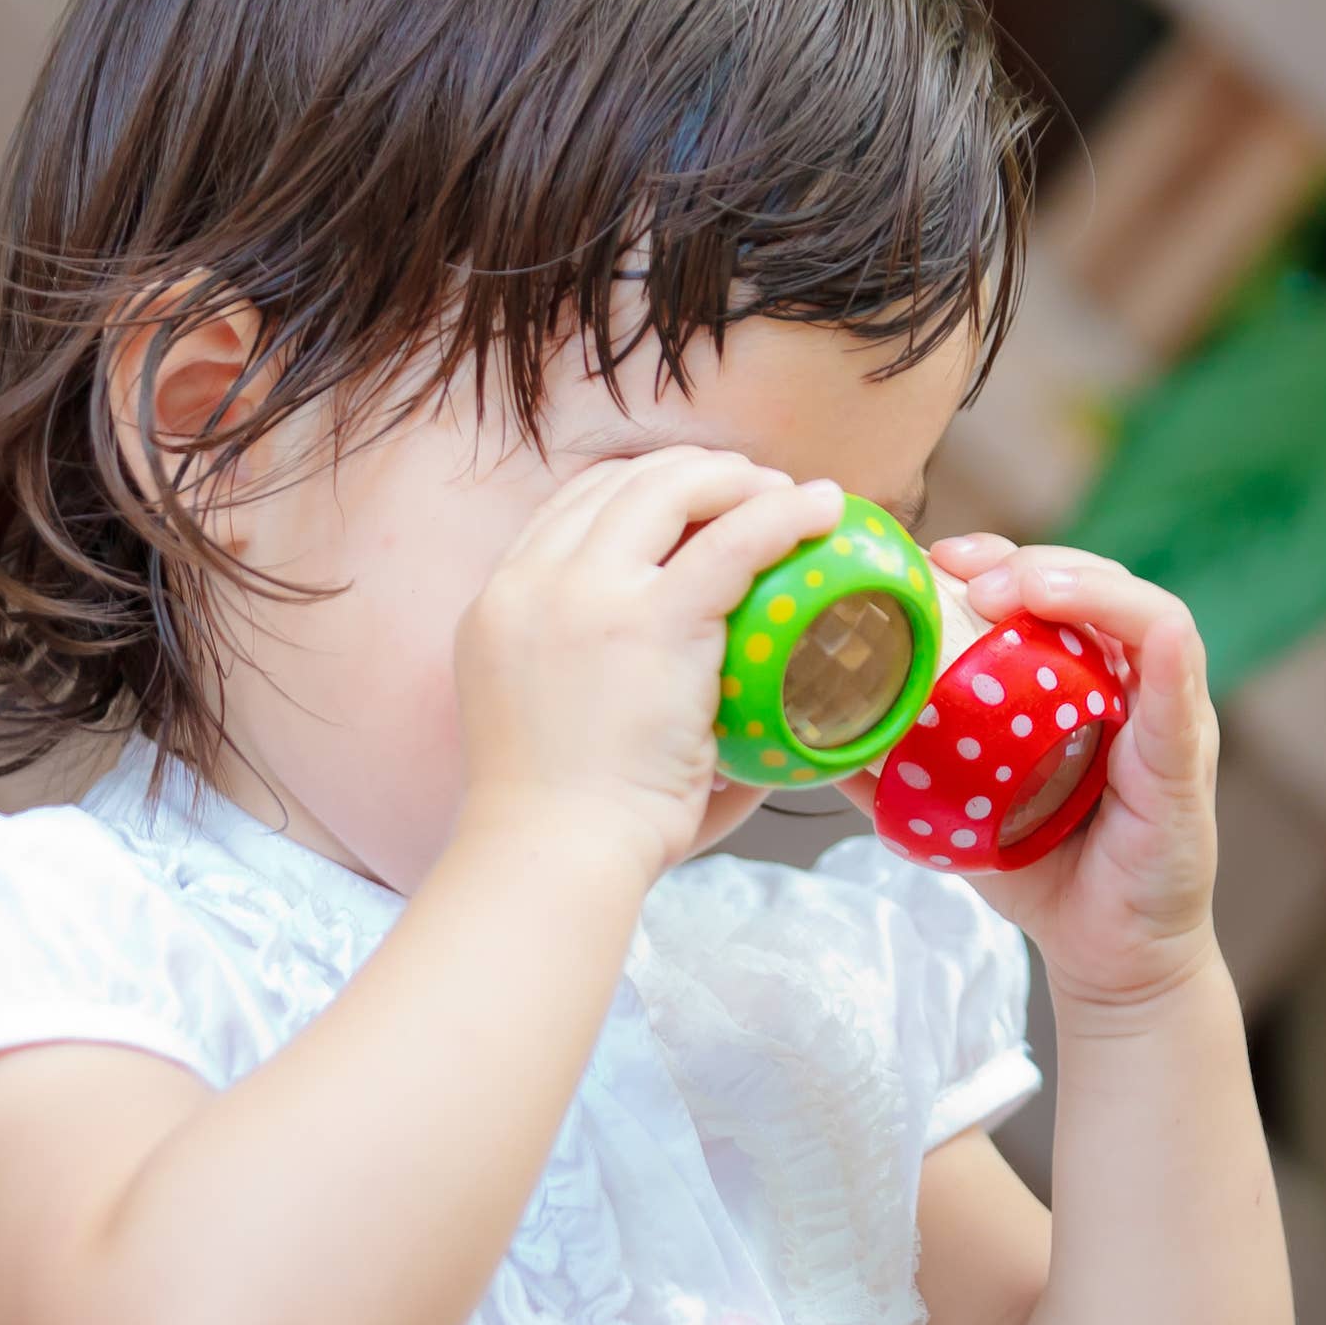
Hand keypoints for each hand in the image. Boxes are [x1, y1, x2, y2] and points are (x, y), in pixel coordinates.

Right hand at [456, 450, 844, 877]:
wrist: (551, 852)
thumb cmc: (568, 820)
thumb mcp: (552, 718)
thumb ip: (603, 680)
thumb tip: (695, 691)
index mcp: (503, 600)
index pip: (575, 504)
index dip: (644, 487)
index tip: (698, 502)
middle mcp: (534, 582)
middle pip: (622, 481)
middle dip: (696, 472)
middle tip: (756, 492)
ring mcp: (586, 595)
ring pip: (672, 490)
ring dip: (740, 481)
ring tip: (792, 499)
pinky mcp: (650, 622)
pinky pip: (731, 542)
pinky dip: (783, 515)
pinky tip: (822, 511)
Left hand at [928, 537, 1220, 1016]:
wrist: (1105, 956)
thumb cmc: (1044, 874)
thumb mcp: (958, 810)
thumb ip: (897, 773)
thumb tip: (818, 743)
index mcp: (1079, 681)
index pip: (1047, 588)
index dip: (994, 559)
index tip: (934, 561)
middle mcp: (1129, 683)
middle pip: (1089, 581)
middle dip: (1022, 558)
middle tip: (955, 569)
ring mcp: (1165, 710)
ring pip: (1139, 607)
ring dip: (1077, 582)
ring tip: (1013, 590)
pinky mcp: (1185, 751)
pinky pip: (1181, 674)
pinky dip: (1156, 636)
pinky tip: (1127, 625)